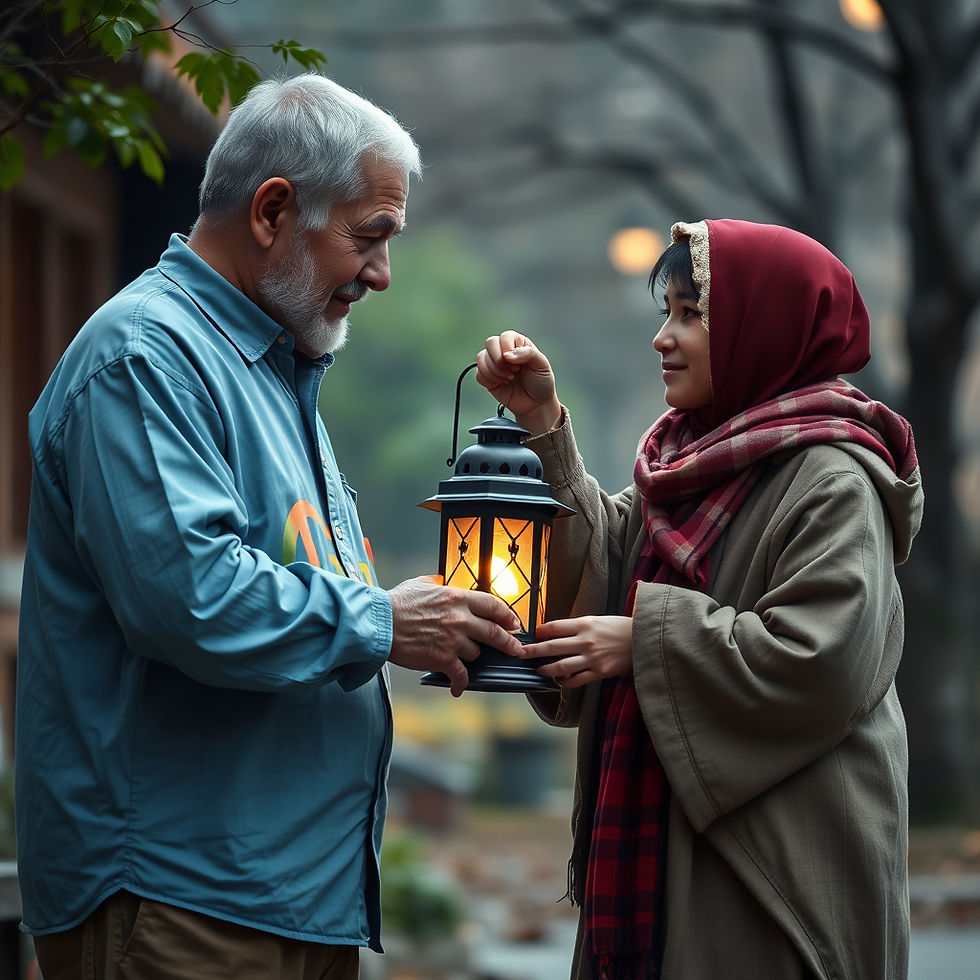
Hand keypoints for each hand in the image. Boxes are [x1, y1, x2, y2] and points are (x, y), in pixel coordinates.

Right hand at [387, 576, 524, 696]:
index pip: (493, 605)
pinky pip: (461, 674)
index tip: (514, 623)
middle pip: (494, 632)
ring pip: (476, 653)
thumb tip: (442, 580)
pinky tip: (457, 687)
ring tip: (461, 658)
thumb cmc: (397, 603)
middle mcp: (460, 618)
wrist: (380, 624)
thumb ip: (437, 582)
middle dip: (508, 643)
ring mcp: (453, 640)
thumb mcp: (421, 584)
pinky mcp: (442, 659)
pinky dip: (461, 683)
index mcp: (457, 597)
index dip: (507, 615)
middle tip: (516, 649)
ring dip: (471, 657)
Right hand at [476, 331, 561, 434]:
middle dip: (500, 361)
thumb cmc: (541, 382)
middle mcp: (504, 351)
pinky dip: (489, 381)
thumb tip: (506, 354)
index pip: (505, 337)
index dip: (507, 349)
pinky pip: (478, 374)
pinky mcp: (487, 378)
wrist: (536, 404)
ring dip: (496, 372)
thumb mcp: (542, 364)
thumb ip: (527, 354)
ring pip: (481, 359)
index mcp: (518, 343)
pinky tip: (501, 384)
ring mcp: (494, 364)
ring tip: (509, 379)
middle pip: (490, 343)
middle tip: (513, 372)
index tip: (517, 364)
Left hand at [521, 616, 633, 687]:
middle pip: (551, 647)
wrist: (646, 640)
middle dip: (532, 651)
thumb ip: (578, 626)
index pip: (554, 627)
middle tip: (520, 654)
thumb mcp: (598, 619)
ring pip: (561, 666)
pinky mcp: (600, 672)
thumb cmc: (621, 628)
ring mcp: (592, 658)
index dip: (539, 632)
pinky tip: (560, 681)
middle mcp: (585, 640)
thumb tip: (556, 633)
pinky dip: (565, 682)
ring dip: (546, 669)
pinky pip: (576, 680)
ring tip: (539, 670)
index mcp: (585, 623)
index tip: (531, 635)